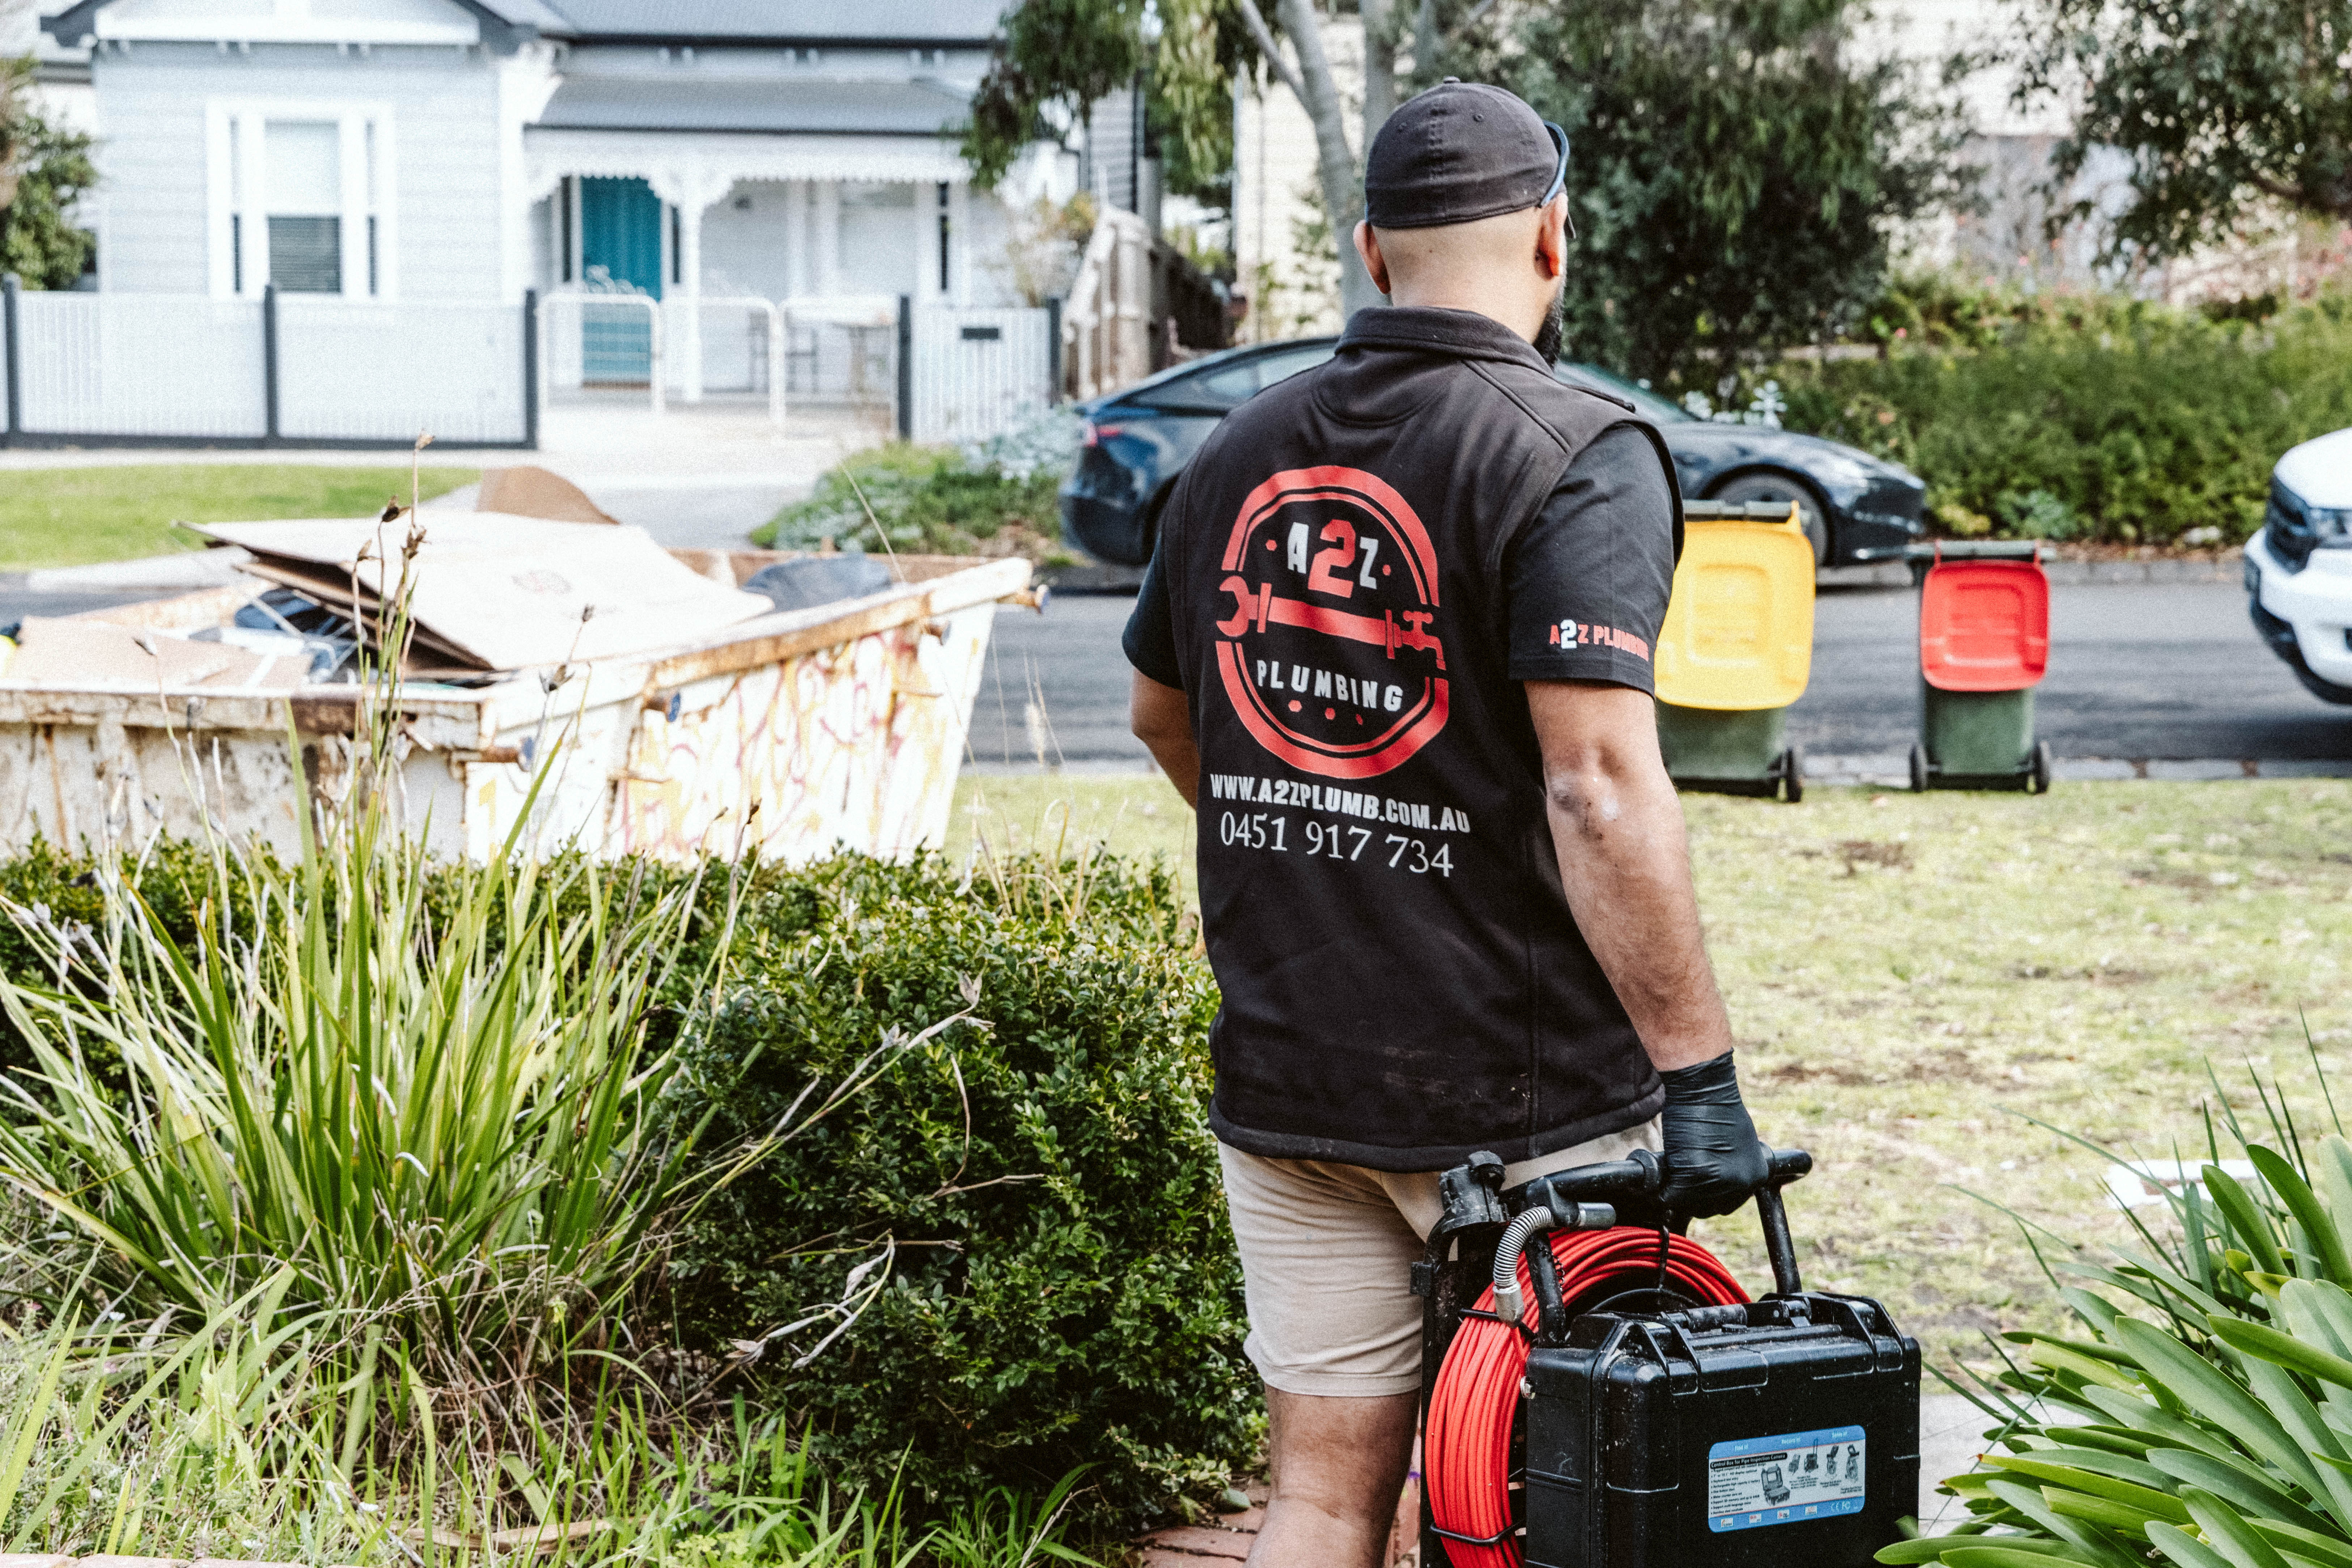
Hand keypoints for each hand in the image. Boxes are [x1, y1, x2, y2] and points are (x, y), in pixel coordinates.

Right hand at [1657, 1051, 1768, 1216]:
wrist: (1704, 1089)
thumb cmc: (1714, 1109)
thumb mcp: (1735, 1144)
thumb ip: (1729, 1166)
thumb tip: (1711, 1181)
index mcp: (1756, 1175)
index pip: (1728, 1203)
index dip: (1707, 1195)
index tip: (1695, 1186)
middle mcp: (1742, 1183)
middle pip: (1708, 1207)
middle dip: (1691, 1195)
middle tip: (1681, 1175)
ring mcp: (1719, 1181)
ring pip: (1687, 1202)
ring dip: (1675, 1189)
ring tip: (1673, 1167)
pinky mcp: (1694, 1175)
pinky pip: (1670, 1193)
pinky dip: (1662, 1185)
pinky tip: (1663, 1167)